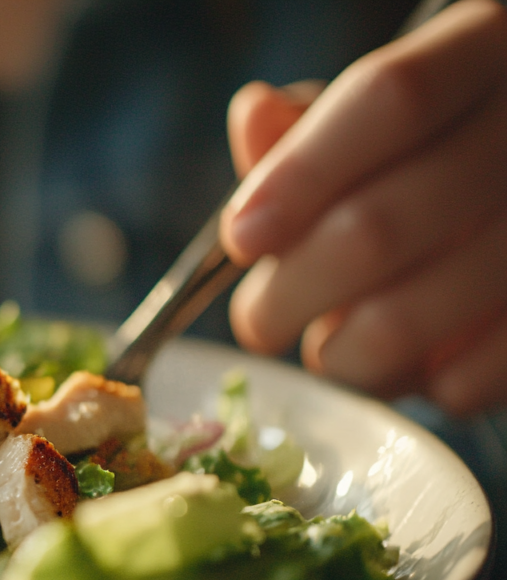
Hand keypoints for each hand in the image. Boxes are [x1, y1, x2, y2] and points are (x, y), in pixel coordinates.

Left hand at [222, 0, 506, 416]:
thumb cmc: (441, 147)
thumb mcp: (383, 112)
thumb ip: (311, 126)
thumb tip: (255, 117)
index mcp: (486, 52)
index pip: (391, 101)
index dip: (300, 175)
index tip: (240, 238)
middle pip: (376, 230)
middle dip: (287, 294)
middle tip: (259, 321)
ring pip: (405, 320)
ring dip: (338, 355)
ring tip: (329, 347)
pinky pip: (465, 381)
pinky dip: (412, 384)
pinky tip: (406, 360)